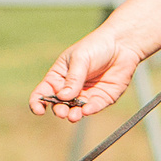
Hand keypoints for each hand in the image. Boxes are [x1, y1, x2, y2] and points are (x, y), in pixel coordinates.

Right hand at [29, 30, 144, 123]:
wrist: (122, 44)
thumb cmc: (96, 46)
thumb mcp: (80, 58)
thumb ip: (72, 78)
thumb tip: (63, 97)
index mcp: (59, 76)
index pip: (43, 92)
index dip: (38, 102)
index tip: (39, 110)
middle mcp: (70, 88)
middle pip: (59, 105)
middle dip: (59, 110)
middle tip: (62, 112)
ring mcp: (86, 95)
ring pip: (76, 110)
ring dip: (73, 115)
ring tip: (74, 115)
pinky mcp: (102, 99)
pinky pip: (93, 108)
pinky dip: (89, 110)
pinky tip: (87, 110)